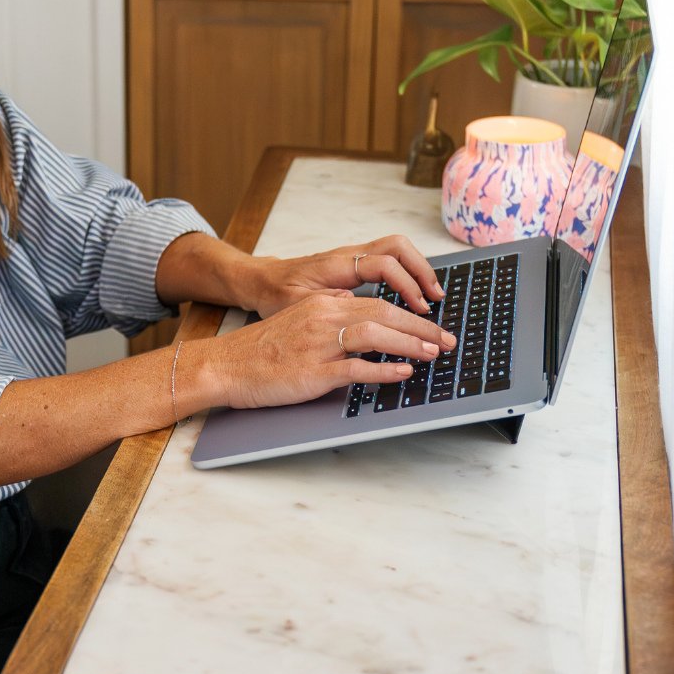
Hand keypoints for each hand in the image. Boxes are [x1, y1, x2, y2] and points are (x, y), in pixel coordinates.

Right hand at [210, 289, 456, 410]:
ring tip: (434, 354)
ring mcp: (318, 345)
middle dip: (421, 328)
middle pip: (383, 314)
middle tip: (447, 341)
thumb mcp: (296, 318)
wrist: (225, 365)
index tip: (433, 328)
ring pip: (374, 334)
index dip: (411, 316)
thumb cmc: (260, 349)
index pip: (377, 302)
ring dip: (410, 344)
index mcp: (322, 304)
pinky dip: (383, 369)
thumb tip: (353, 301)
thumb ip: (326, 308)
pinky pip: (355, 367)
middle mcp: (323, 318)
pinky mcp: (312, 371)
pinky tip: (403, 372)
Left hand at [244, 234, 444, 317]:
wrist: (263, 281)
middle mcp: (349, 254)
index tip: (419, 309)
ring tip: (432, 298)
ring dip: (418, 270)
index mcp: (336, 264)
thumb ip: (323, 303)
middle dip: (422, 270)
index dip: (406, 284)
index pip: (383, 263)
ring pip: (397, 249)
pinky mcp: (355, 264)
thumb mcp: (295, 303)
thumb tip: (354, 301)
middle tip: (436, 299)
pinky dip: (407, 274)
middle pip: (397, 246)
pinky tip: (414, 297)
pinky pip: (390, 260)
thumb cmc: (276, 294)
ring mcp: (353, 256)